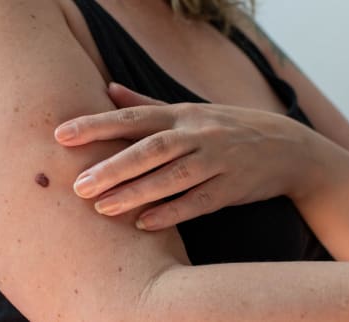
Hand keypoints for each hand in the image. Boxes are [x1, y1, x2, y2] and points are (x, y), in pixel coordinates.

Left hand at [54, 83, 317, 230]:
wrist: (286, 146)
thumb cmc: (226, 126)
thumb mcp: (189, 110)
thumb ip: (146, 102)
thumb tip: (108, 88)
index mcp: (182, 114)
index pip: (133, 117)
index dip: (97, 125)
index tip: (62, 135)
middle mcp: (198, 134)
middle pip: (151, 148)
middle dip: (113, 166)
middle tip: (78, 185)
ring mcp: (217, 160)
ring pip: (173, 177)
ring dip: (136, 193)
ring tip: (102, 207)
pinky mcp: (231, 188)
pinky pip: (199, 202)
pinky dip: (171, 213)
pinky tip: (143, 224)